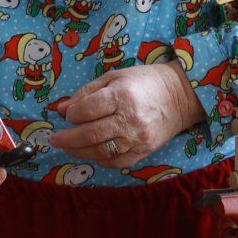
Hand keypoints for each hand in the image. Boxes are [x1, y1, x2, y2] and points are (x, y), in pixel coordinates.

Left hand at [52, 64, 205, 167]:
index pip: (87, 110)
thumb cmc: (145, 82)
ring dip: (79, 151)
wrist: (181, 96)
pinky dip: (99, 158)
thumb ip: (87, 93)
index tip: (67, 114)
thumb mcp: (115, 77)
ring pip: (100, 151)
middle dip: (68, 138)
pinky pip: (116, 161)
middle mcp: (130, 119)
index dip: (73, 114)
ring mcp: (137, 138)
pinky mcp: (144, 151)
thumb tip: (63, 109)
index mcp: (122, 95)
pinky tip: (90, 153)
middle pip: (90, 134)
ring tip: (67, 147)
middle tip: (55, 139)